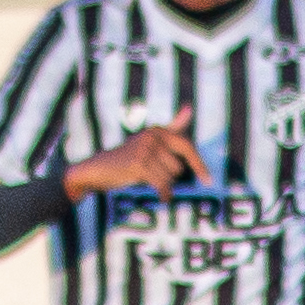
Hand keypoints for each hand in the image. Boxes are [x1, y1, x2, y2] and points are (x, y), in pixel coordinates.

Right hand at [60, 107, 200, 200]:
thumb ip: (172, 126)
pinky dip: (163, 193)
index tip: (208, 180)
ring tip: (145, 181)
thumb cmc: (126, 158)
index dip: (199, 165)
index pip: (187, 147)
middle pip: (178, 167)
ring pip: (169, 177)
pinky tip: (161, 197)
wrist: (96, 170)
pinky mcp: (139, 164)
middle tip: (153, 178)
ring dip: (161, 184)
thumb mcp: (150, 141)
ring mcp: (145, 150)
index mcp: (157, 131)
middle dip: (169, 177)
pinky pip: (162, 184)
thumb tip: (190, 107)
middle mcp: (152, 136)